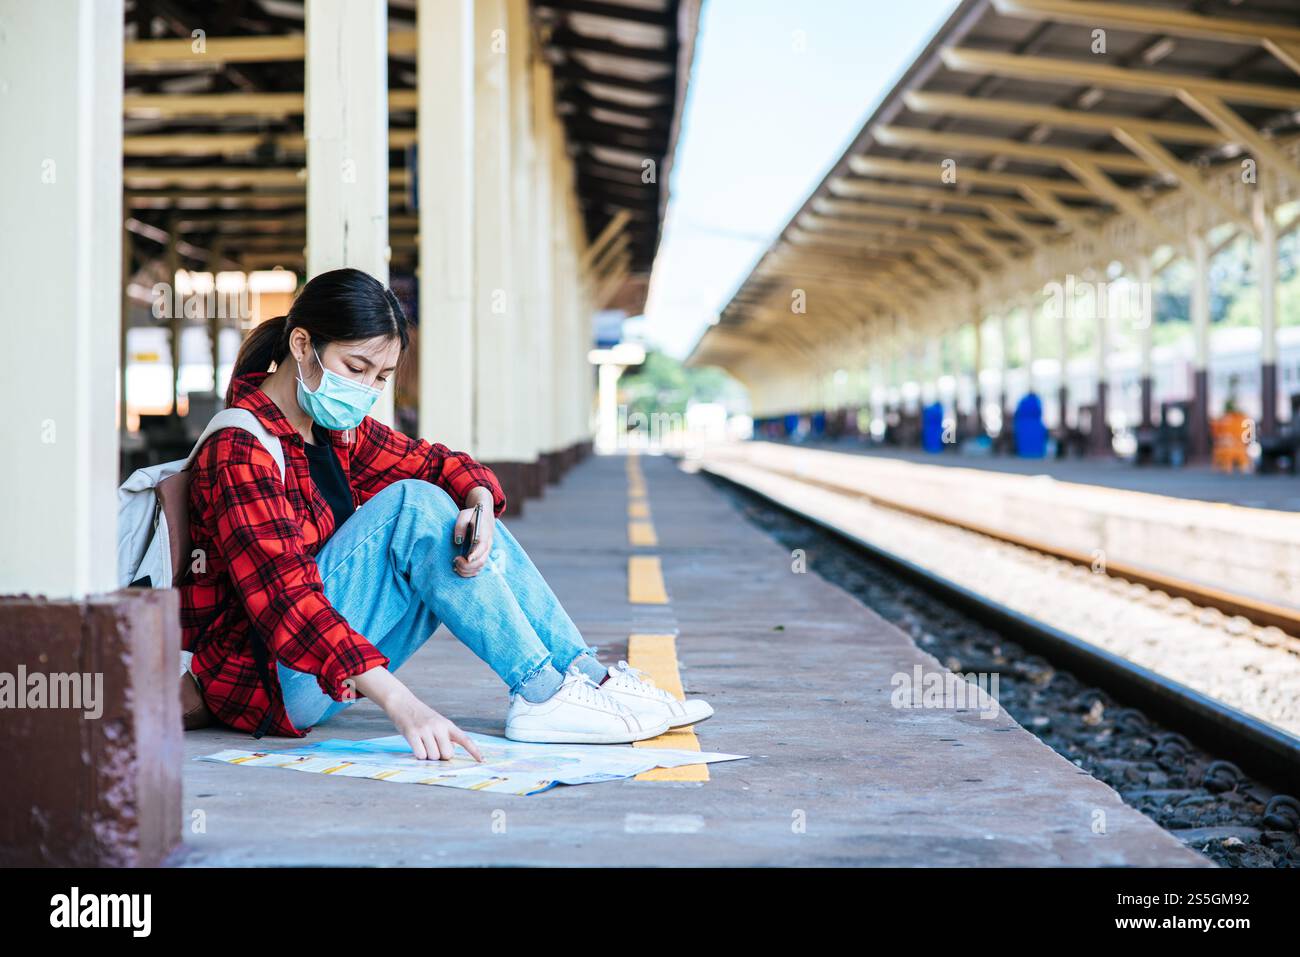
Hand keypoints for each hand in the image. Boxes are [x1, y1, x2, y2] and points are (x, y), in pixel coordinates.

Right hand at [353, 667, 482, 761]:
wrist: (403, 702)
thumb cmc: (421, 717)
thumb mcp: (438, 723)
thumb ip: (446, 737)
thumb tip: (451, 752)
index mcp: (448, 725)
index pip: (464, 739)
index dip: (474, 751)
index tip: (482, 761)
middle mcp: (439, 726)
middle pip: (447, 754)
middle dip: (440, 757)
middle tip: (433, 748)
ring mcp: (426, 730)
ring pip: (433, 756)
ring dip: (428, 756)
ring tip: (422, 744)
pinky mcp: (412, 733)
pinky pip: (420, 755)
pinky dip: (419, 755)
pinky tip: (416, 746)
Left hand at [453, 487, 495, 577]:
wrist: (484, 514)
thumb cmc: (473, 514)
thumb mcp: (464, 514)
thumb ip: (460, 526)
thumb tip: (458, 541)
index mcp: (485, 534)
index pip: (482, 547)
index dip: (475, 555)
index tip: (466, 559)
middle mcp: (488, 545)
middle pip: (481, 561)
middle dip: (467, 565)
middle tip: (455, 560)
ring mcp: (486, 552)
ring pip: (479, 568)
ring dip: (467, 570)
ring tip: (456, 564)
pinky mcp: (482, 555)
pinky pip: (477, 568)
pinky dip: (469, 571)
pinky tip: (459, 567)